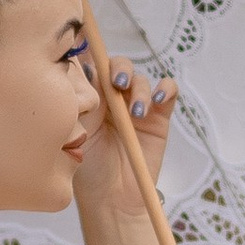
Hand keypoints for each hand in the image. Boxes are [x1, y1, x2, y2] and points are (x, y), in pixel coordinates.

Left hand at [73, 62, 177, 244]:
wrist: (112, 198)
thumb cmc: (88, 168)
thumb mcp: (77, 129)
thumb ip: (80, 99)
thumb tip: (79, 66)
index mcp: (88, 96)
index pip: (90, 64)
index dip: (90, 51)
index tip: (89, 46)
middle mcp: (112, 97)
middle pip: (117, 66)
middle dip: (118, 69)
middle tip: (116, 85)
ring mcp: (136, 105)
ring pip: (141, 78)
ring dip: (139, 89)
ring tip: (135, 112)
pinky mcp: (159, 115)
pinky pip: (167, 90)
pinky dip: (165, 88)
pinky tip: (157, 100)